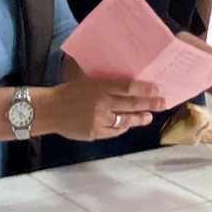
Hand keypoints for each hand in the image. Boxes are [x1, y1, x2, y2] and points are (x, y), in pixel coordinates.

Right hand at [44, 74, 165, 141]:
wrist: (49, 109)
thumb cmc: (68, 90)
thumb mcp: (85, 79)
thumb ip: (104, 81)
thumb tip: (123, 78)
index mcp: (100, 87)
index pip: (128, 88)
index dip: (145, 90)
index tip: (157, 90)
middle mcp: (102, 104)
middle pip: (131, 105)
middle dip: (149, 105)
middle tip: (162, 104)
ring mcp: (99, 120)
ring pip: (125, 121)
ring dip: (139, 119)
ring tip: (148, 117)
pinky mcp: (95, 133)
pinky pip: (114, 131)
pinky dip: (122, 127)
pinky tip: (128, 124)